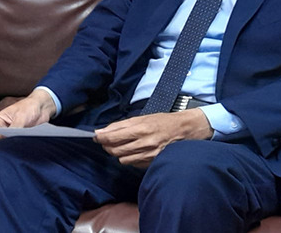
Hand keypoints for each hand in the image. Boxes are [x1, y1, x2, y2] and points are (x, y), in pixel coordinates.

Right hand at [0, 88, 56, 139]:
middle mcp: (1, 127)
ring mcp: (9, 133)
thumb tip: (10, 138)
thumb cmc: (29, 107)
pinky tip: (26, 141)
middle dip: (7, 141)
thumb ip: (14, 128)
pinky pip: (16, 144)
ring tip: (23, 139)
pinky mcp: (17, 137)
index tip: (8, 138)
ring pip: (7, 143)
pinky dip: (20, 145)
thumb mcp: (21, 117)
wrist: (41, 107)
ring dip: (14, 143)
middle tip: (17, 140)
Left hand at [94, 109, 212, 167]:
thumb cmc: (162, 121)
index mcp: (140, 128)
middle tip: (106, 141)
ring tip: (121, 145)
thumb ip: (121, 125)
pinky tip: (132, 151)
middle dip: (107, 146)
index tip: (96, 136)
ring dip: (117, 153)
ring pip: (122, 159)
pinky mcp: (152, 162)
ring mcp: (149, 154)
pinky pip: (132, 164)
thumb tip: (102, 131)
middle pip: (115, 149)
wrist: (184, 130)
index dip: (101, 137)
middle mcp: (144, 143)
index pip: (112, 137)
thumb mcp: (141, 118)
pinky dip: (129, 158)